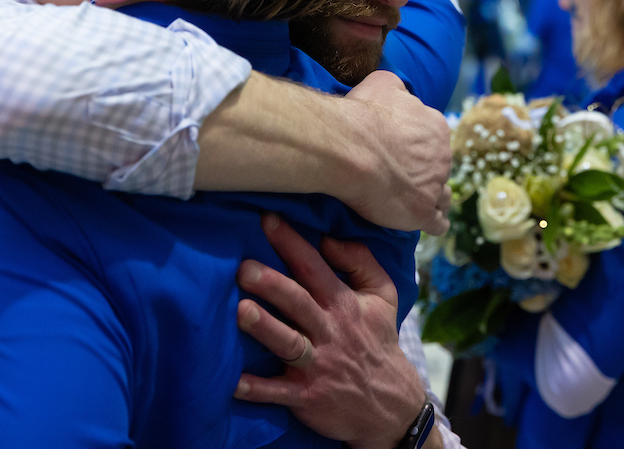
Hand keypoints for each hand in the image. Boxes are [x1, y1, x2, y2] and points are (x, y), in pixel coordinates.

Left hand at [234, 213, 427, 448]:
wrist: (390, 404)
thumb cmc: (377, 340)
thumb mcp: (383, 295)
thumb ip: (361, 261)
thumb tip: (328, 237)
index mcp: (343, 303)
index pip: (313, 266)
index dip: (291, 242)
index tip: (266, 219)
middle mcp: (328, 331)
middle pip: (298, 302)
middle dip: (272, 284)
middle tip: (244, 268)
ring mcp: (317, 365)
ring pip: (288, 343)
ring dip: (264, 328)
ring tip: (240, 313)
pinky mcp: (306, 397)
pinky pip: (278, 393)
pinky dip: (256, 389)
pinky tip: (233, 382)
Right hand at [343, 71, 451, 235]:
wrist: (350, 148)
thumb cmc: (363, 114)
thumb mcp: (382, 83)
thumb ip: (398, 89)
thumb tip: (402, 93)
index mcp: (436, 128)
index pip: (434, 140)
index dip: (418, 147)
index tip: (400, 152)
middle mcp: (442, 157)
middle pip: (439, 167)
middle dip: (425, 172)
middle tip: (400, 176)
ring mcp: (435, 187)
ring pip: (443, 195)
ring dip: (432, 197)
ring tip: (414, 201)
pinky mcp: (423, 214)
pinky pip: (438, 223)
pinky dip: (431, 223)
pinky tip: (421, 222)